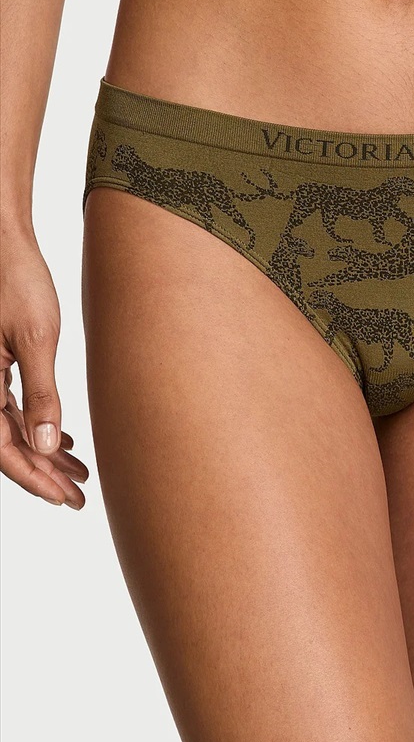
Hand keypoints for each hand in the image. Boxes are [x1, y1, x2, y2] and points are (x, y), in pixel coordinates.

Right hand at [0, 239, 87, 507]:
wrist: (4, 243)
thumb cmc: (17, 281)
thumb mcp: (36, 338)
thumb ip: (40, 393)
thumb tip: (46, 443)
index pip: (2, 448)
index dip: (33, 478)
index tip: (63, 499)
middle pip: (8, 443)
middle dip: (44, 472)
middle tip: (78, 496)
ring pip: (13, 427)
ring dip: (44, 451)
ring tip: (78, 472)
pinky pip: (12, 406)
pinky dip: (37, 424)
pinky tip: (62, 437)